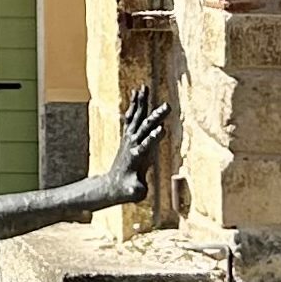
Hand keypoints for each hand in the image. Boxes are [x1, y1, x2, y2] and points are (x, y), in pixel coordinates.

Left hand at [102, 88, 169, 202]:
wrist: (113, 184)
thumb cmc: (127, 189)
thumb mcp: (133, 194)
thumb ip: (137, 191)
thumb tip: (140, 192)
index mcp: (136, 158)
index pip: (146, 147)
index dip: (154, 139)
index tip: (163, 129)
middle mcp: (132, 144)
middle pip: (144, 129)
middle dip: (156, 118)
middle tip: (167, 107)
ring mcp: (128, 138)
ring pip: (136, 117)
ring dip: (141, 103)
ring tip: (144, 87)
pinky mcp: (128, 135)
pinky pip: (131, 116)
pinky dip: (135, 104)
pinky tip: (137, 92)